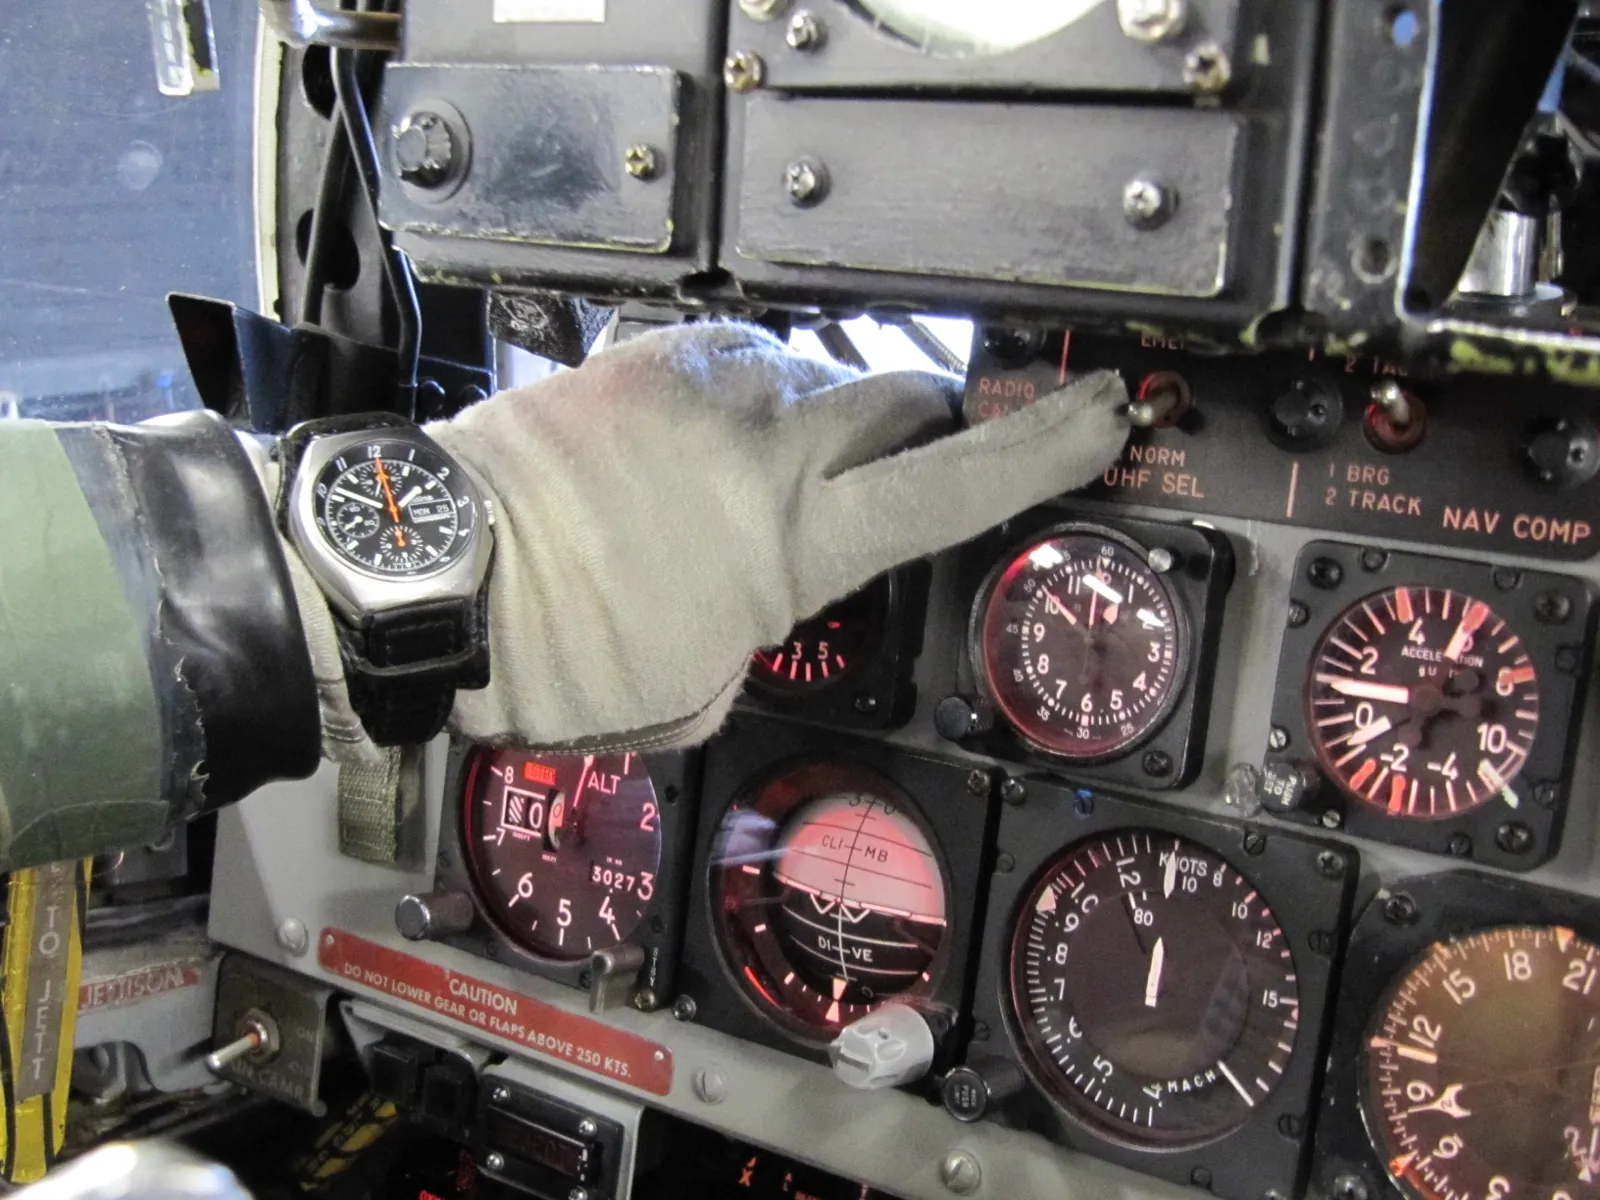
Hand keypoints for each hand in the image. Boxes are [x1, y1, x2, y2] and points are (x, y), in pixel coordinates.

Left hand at [426, 323, 1127, 750]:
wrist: (428, 565)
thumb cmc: (554, 657)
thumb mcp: (690, 693)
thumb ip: (757, 632)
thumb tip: (757, 596)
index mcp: (798, 542)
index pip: (959, 484)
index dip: (1045, 449)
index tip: (1102, 412)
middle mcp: (772, 444)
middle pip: (906, 401)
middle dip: (924, 429)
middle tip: (908, 460)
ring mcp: (709, 385)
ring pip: (819, 376)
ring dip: (820, 419)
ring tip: (760, 474)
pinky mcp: (647, 356)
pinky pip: (732, 361)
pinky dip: (740, 399)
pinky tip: (692, 443)